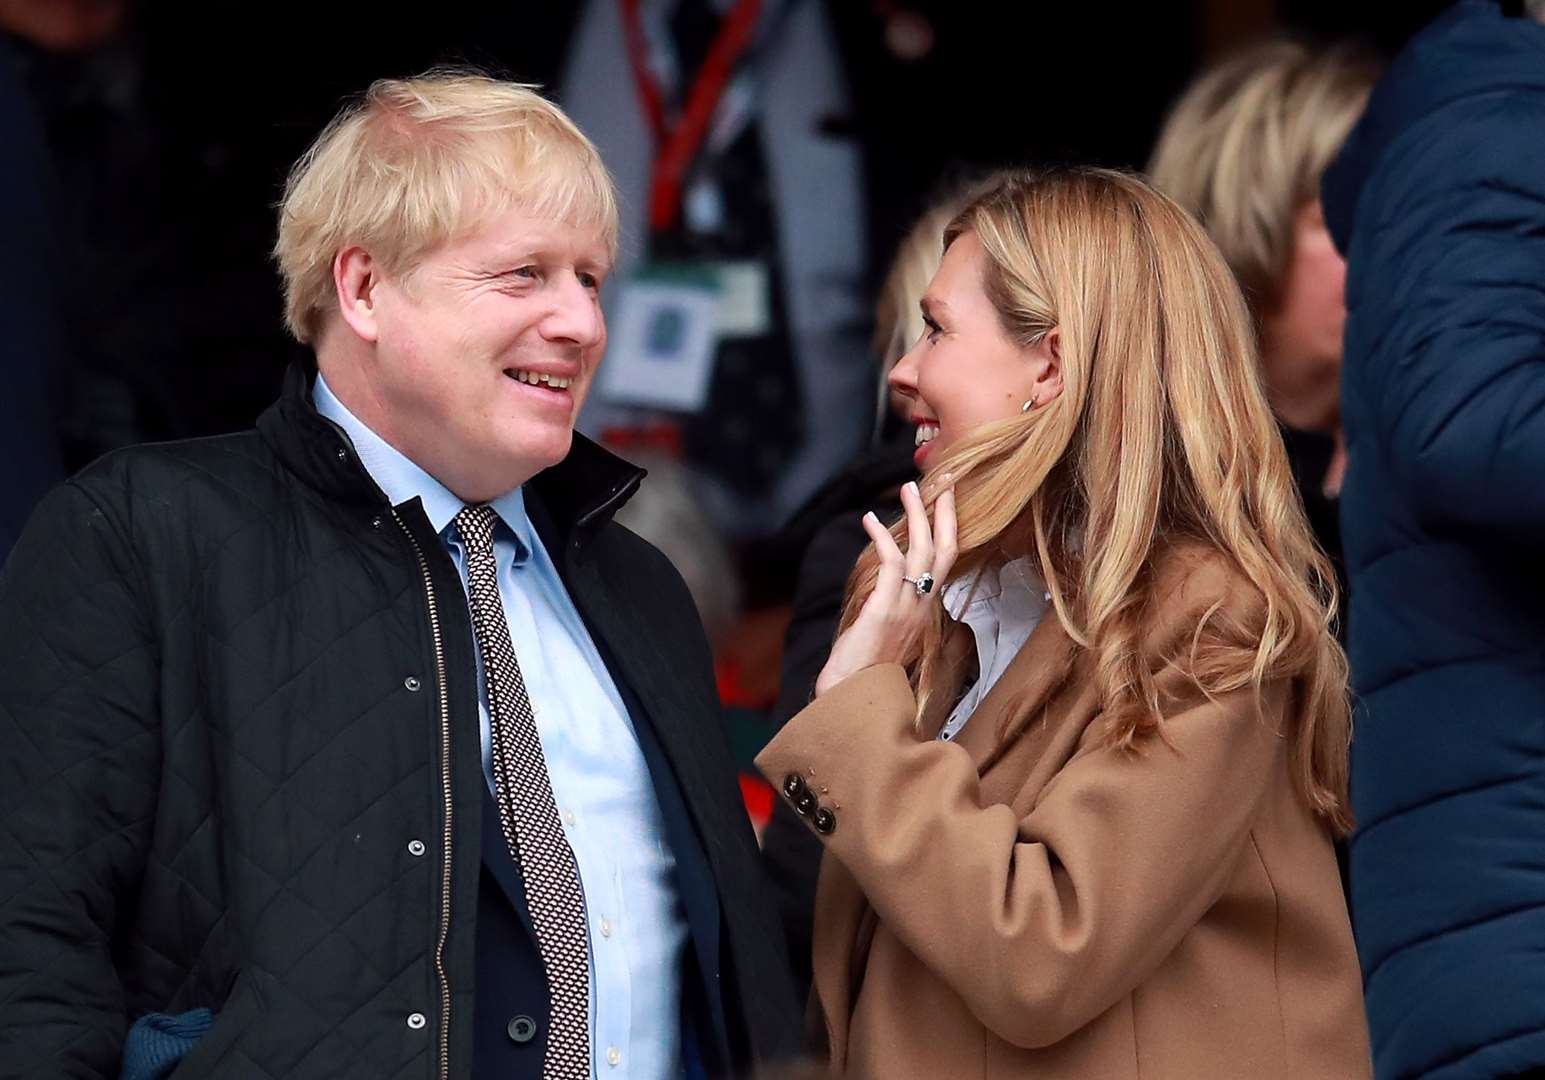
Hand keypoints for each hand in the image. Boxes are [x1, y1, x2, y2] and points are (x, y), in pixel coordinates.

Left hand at [814, 481, 957, 697]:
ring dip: (917, 516)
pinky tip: (870, 520)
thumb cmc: (866, 669)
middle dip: (946, 513)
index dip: (950, 528)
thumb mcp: (888, 631)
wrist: (854, 698)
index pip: (947, 561)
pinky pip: (891, 564)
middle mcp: (922, 607)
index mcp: (925, 610)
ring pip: (922, 552)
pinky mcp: (885, 609)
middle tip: (943, 481)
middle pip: (945, 550)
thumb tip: (886, 583)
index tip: (947, 501)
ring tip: (909, 489)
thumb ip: (893, 606)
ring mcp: (906, 608)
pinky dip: (883, 537)